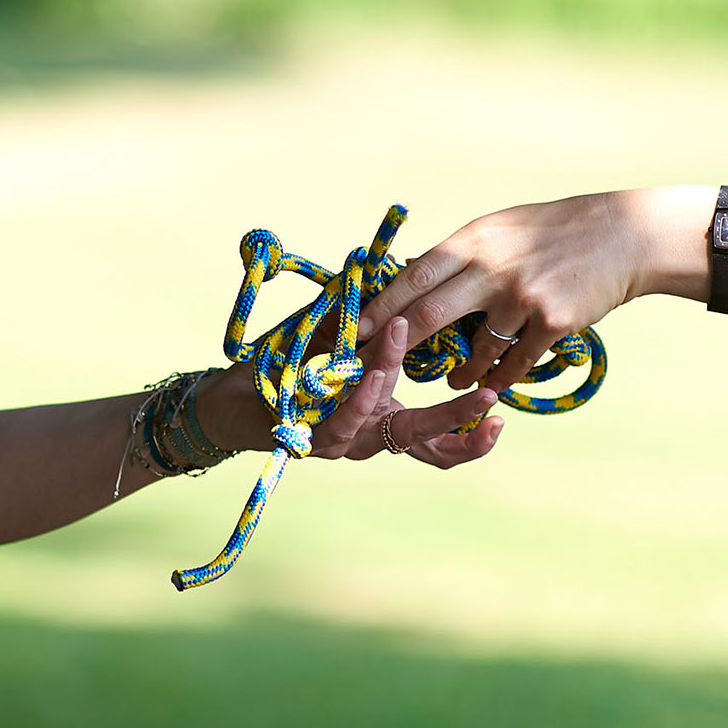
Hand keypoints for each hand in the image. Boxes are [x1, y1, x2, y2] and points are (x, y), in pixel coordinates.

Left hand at [200, 317, 503, 468]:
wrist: (228, 397)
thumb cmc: (286, 367)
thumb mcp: (339, 339)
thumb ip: (373, 324)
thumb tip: (408, 280)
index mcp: (383, 418)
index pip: (437, 439)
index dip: (470, 433)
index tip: (499, 404)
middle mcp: (369, 438)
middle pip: (429, 447)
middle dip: (465, 429)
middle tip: (491, 400)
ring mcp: (344, 443)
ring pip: (395, 433)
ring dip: (426, 405)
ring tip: (452, 375)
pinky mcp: (312, 440)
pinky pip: (348, 421)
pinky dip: (367, 394)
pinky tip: (378, 371)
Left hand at [358, 191, 658, 393]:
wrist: (623, 237)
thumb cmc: (557, 231)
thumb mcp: (503, 230)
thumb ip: (464, 256)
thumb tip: (417, 278)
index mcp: (474, 239)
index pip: (414, 275)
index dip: (380, 306)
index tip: (353, 328)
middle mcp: (492, 266)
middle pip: (429, 314)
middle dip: (395, 345)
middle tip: (371, 368)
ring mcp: (521, 296)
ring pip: (473, 348)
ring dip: (459, 370)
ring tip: (451, 378)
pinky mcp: (550, 322)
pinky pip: (512, 363)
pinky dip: (497, 377)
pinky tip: (490, 384)